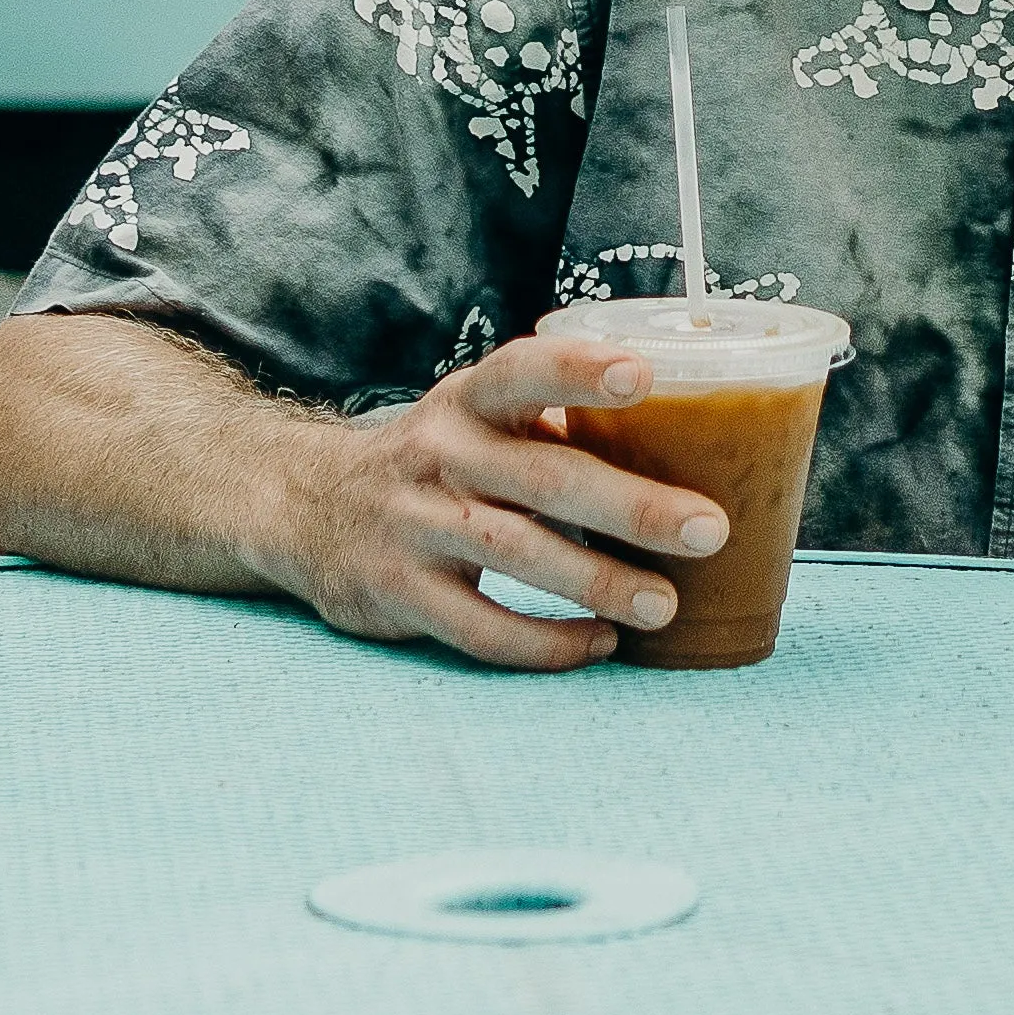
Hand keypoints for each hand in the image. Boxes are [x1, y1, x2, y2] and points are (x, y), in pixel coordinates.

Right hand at [260, 334, 734, 671]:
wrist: (305, 507)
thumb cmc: (438, 461)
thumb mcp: (479, 421)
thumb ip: (558, 427)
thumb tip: (692, 439)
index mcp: (469, 401)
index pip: (524, 372)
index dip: (581, 371)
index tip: (645, 376)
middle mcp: (439, 454)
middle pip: (543, 477)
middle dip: (632, 506)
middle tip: (708, 530)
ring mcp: (413, 524)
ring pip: (515, 554)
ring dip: (597, 581)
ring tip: (664, 605)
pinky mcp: (397, 591)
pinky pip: (479, 627)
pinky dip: (544, 642)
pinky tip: (599, 644)